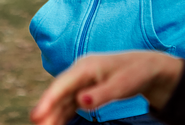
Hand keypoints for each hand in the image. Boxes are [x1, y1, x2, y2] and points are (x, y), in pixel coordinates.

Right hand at [30, 52, 183, 124]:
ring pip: (62, 100)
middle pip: (59, 93)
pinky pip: (69, 103)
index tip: (37, 115)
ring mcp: (81, 81)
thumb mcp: (122, 85)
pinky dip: (62, 114)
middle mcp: (79, 72)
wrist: (147, 67)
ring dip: (52, 114)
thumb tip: (81, 102)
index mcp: (86, 66)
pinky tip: (55, 124)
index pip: (62, 84)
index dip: (48, 99)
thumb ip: (102, 94)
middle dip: (47, 110)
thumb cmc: (135, 74)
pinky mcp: (84, 89)